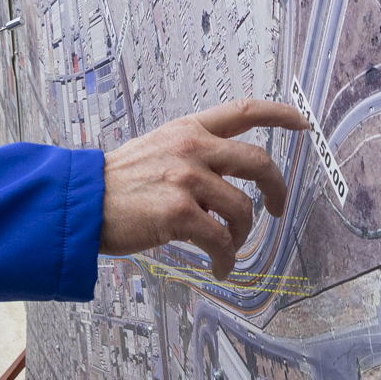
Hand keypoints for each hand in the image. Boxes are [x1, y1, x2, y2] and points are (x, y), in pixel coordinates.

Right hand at [100, 99, 308, 278]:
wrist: (79, 203)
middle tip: (278, 208)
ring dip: (242, 235)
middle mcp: (191, 148)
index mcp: (187, 129)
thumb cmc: (114, 184)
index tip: (301, 124)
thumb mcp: (155, 150)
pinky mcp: (179, 213)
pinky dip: (226, 259)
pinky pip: (221, 241)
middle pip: (258, 163)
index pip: (243, 111)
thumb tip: (224, 182)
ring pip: (242, 209)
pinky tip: (220, 268)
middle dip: (278, 189)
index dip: (279, 115)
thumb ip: (190, 155)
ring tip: (229, 248)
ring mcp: (186, 179)